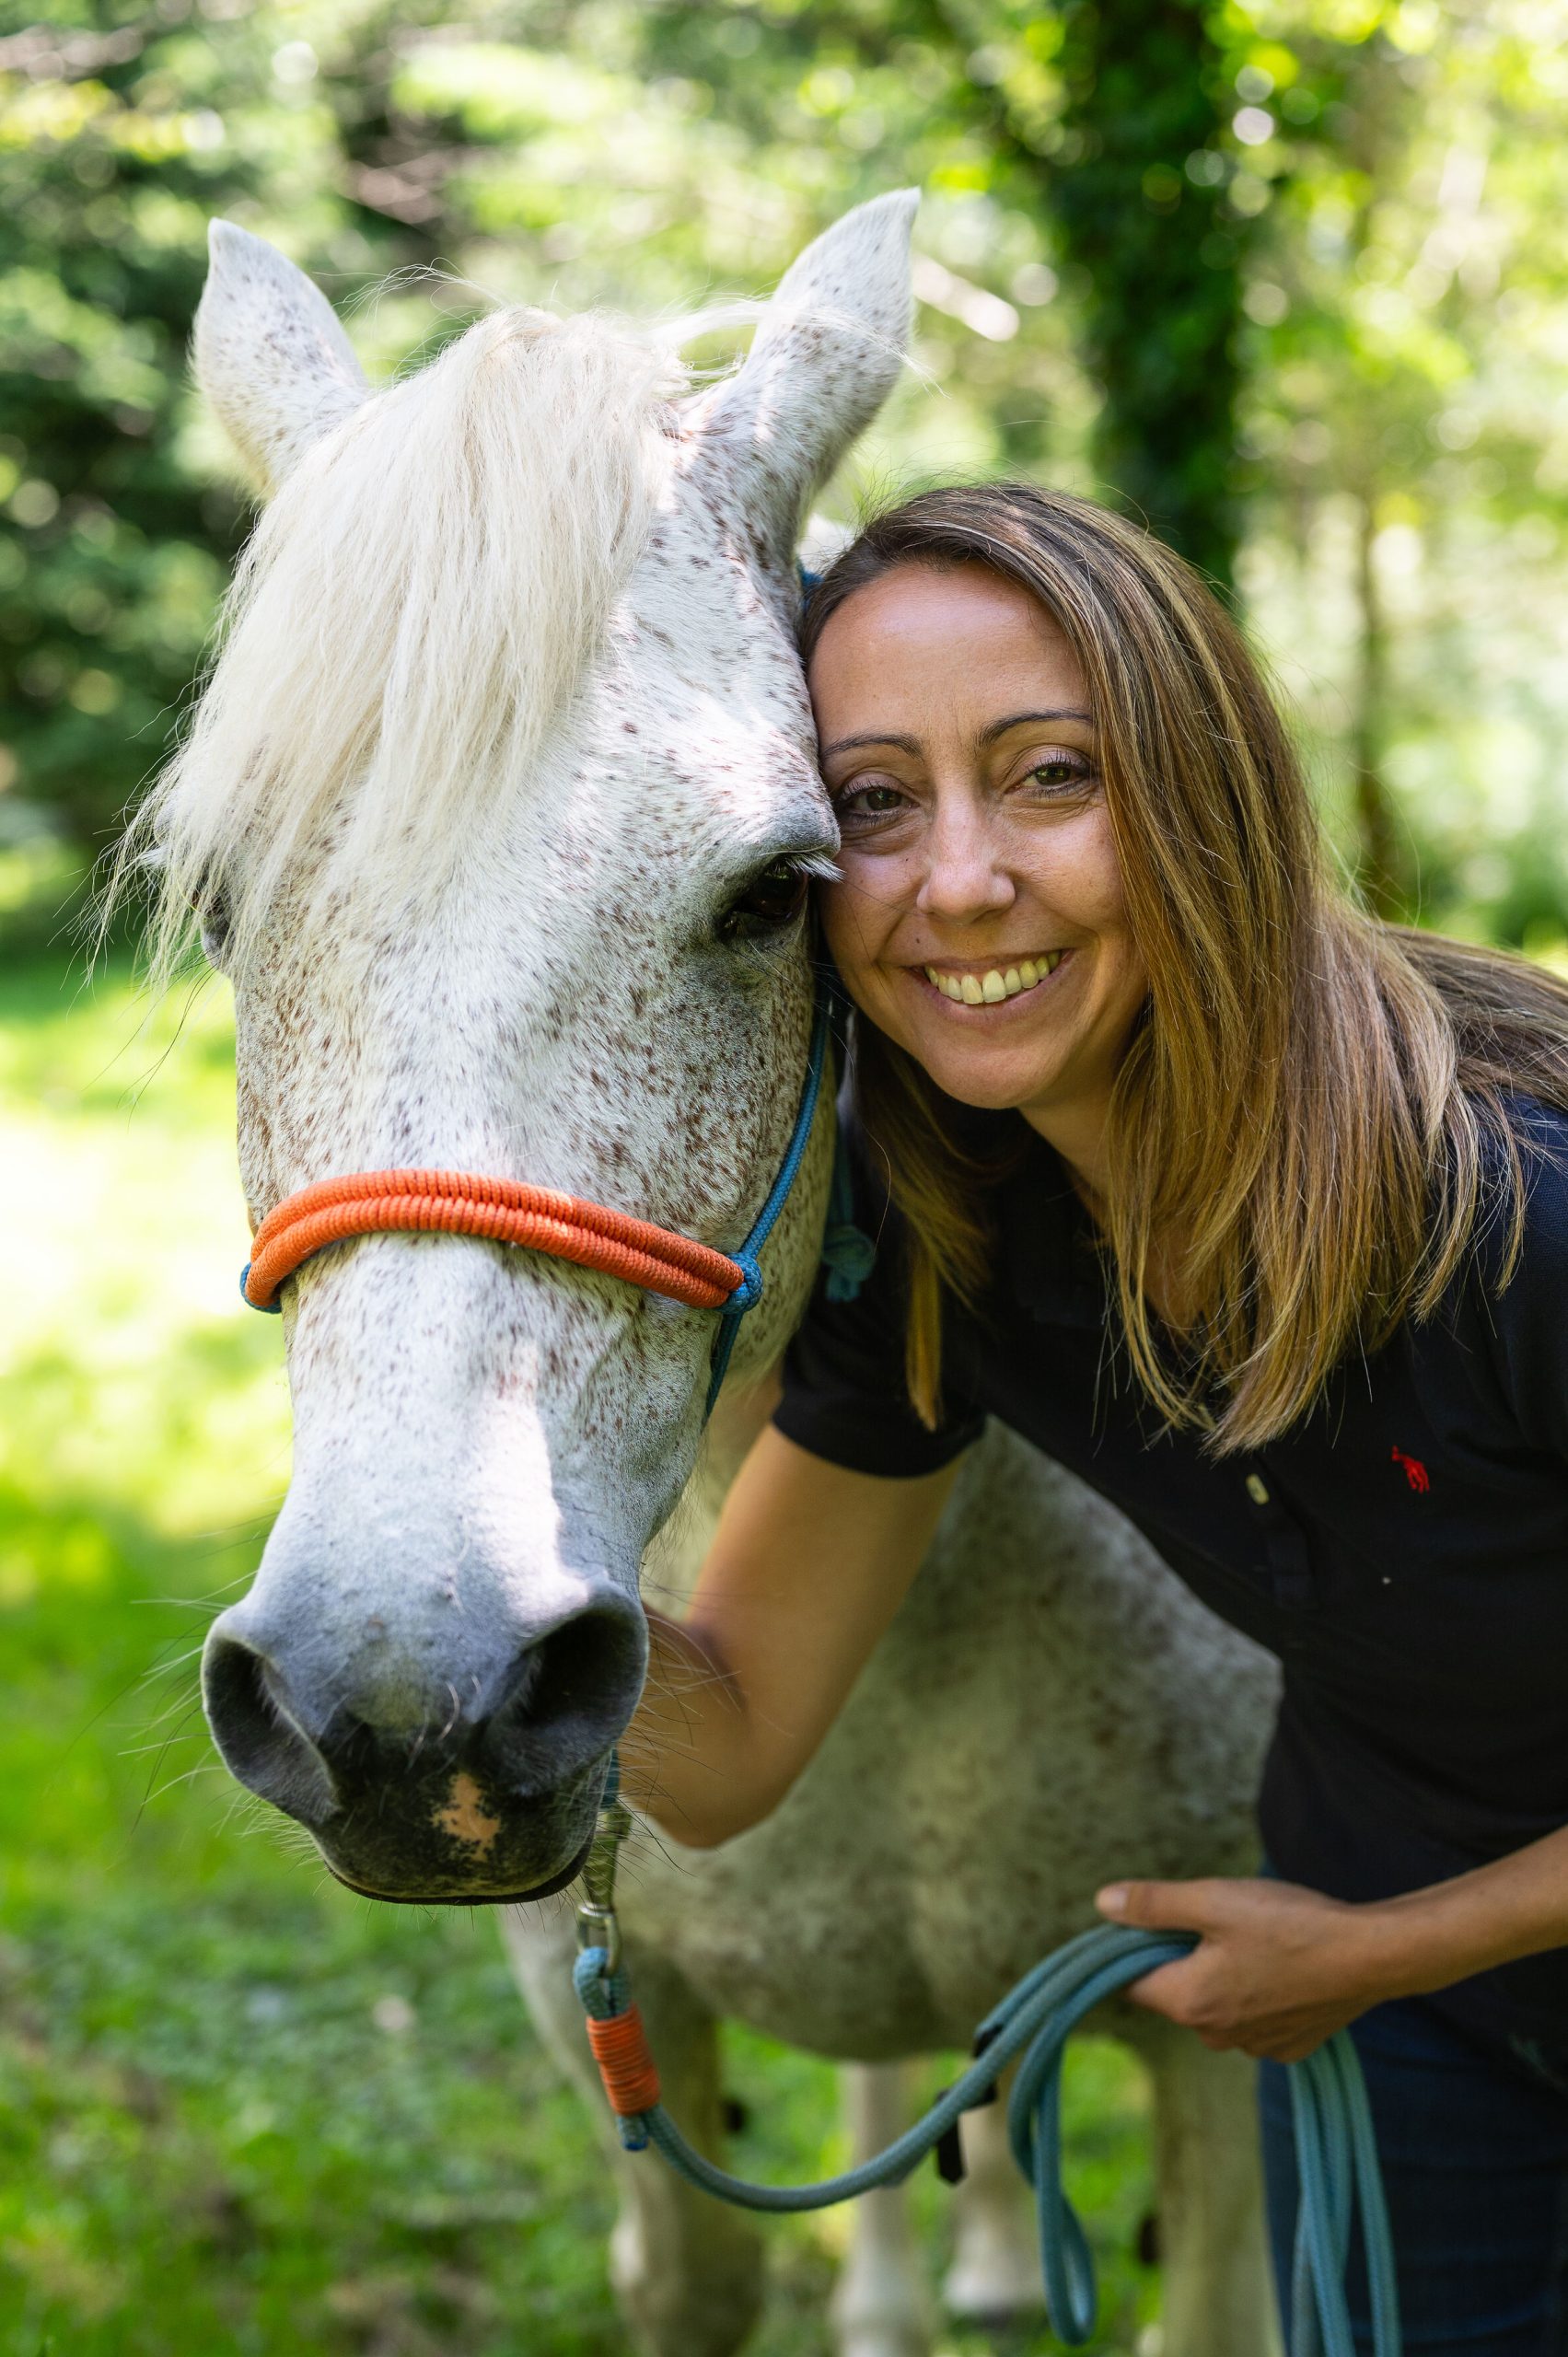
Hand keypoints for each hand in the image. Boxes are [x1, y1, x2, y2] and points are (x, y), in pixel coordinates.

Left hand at [1094, 1874, 1394, 2061]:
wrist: (1372, 1956)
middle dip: (1184, 1957)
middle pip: (1176, 1992)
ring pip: (1217, 2005)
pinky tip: (1284, 1964)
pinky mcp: (1291, 2046)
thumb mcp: (1213, 1900)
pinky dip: (1259, 1993)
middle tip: (1219, 1919)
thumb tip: (1102, 1904)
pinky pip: (1255, 2018)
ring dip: (1223, 1975)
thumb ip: (1154, 1904)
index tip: (1159, 1918)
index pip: (1133, 1982)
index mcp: (1189, 2002)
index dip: (1136, 1948)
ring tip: (1257, 1938)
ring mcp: (1257, 2047)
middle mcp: (1217, 2036)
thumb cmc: (1290, 1924)